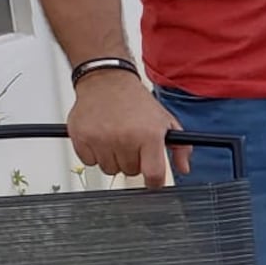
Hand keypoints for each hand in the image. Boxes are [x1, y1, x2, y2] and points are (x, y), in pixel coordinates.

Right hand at [67, 72, 187, 186]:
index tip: (153, 180)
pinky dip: (94, 154)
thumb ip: (180, 147)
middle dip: (133, 162)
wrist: (107, 82)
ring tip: (116, 138)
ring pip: (109, 169)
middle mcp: (125, 138)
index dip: (154, 182)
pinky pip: (89, 162)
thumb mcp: (166, 121)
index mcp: (149, 135)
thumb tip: (184, 168)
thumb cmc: (136, 102)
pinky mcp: (81, 138)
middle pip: (130, 173)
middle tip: (132, 143)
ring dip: (113, 159)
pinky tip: (101, 137)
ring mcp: (101, 139)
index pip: (153, 175)